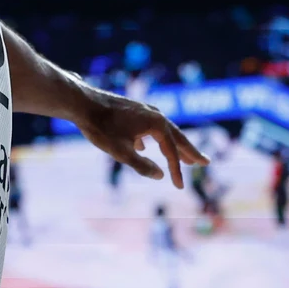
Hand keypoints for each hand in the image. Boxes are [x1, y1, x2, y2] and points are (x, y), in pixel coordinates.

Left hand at [74, 90, 207, 188]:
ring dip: (174, 145)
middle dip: (190, 151)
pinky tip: (146, 146)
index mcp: (157, 123)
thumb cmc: (101, 128)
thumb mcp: (121, 152)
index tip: (179, 187)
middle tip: (205, 162)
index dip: (177, 170)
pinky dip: (154, 139)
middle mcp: (155, 114)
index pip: (171, 151)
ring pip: (164, 131)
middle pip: (177, 136)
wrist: (83, 103)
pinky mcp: (133, 111)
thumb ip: (142, 166)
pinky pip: (150, 127)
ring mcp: (145, 110)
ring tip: (183, 157)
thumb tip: (161, 175)